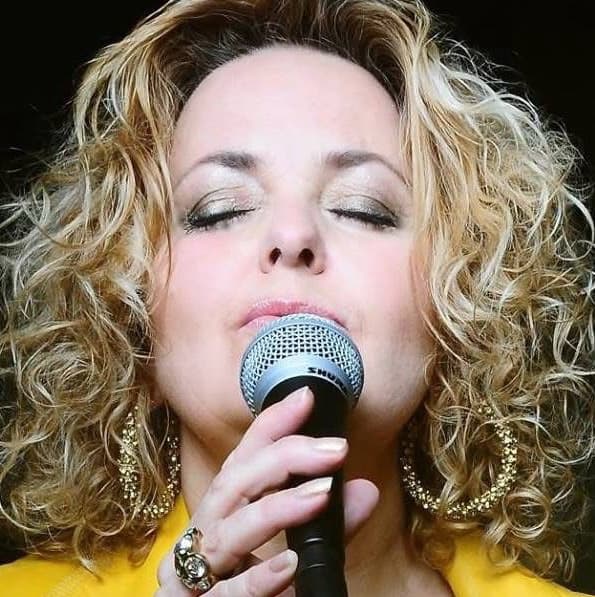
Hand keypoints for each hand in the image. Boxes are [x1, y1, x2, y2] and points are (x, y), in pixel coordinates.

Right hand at [156, 386, 378, 595]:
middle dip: (282, 459)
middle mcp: (203, 534)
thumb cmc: (240, 590)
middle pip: (233, 484)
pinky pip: (225, 595)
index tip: (305, 398)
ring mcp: (190, 574)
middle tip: (333, 449)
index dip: (271, 425)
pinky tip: (288, 564)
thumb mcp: (290, 554)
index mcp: (221, 513)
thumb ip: (327, 528)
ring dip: (276, 509)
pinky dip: (257, 579)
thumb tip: (365, 491)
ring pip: (227, 532)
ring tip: (320, 494)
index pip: (242, 459)